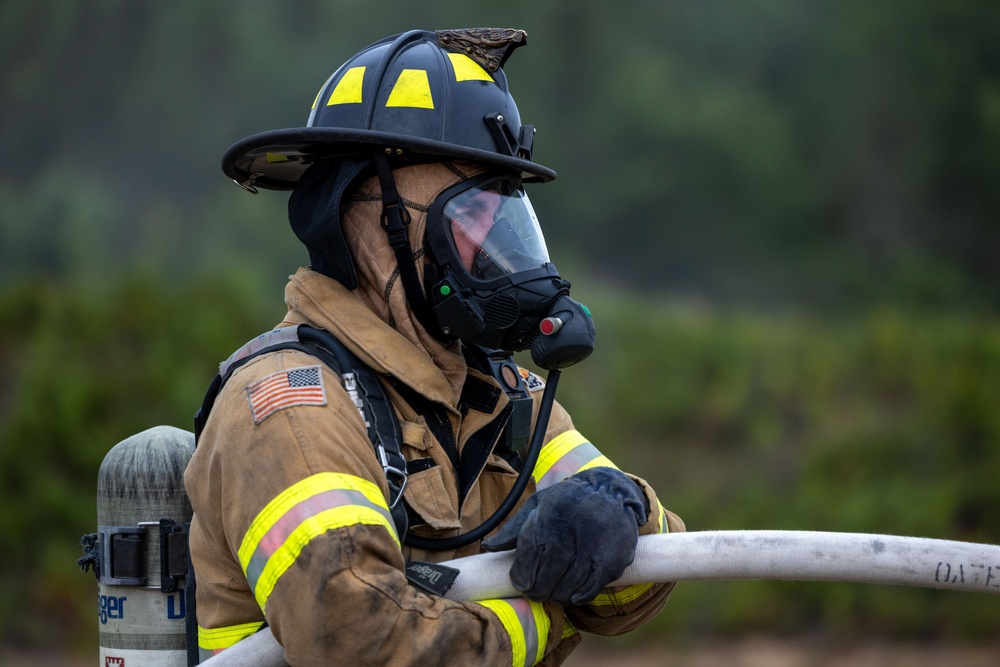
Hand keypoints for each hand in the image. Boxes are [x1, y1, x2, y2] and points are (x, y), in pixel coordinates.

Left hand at [481, 467, 647, 605]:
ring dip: (556, 595)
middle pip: (544, 582)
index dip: (520, 579)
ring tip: (554, 590)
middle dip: (536, 591)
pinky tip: (573, 593)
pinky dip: (578, 597)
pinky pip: (590, 591)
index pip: (525, 565)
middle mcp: (568, 537)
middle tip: (535, 591)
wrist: (610, 491)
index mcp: (545, 521)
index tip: (521, 582)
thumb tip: (487, 548)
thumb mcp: (537, 505)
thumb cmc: (567, 501)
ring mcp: (592, 551)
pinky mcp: (612, 562)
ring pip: (566, 590)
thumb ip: (513, 529)